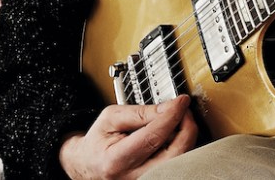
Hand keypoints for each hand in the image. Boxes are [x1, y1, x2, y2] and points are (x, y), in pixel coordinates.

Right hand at [59, 95, 196, 179]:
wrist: (88, 164)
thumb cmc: (98, 142)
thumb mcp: (110, 118)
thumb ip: (139, 112)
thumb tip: (169, 108)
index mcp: (116, 160)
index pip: (153, 137)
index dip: (171, 116)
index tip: (181, 102)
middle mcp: (132, 176)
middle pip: (174, 155)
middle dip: (187, 129)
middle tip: (184, 111)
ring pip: (179, 161)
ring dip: (185, 138)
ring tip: (178, 122)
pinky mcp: (154, 179)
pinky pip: (175, 164)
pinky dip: (179, 147)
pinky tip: (173, 136)